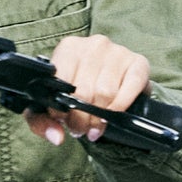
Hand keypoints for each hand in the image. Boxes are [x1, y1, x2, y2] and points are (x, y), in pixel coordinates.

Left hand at [29, 35, 149, 147]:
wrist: (112, 81)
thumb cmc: (80, 90)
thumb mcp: (54, 102)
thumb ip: (43, 121)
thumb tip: (56, 136)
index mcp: (69, 48)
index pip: (61, 81)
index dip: (61, 107)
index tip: (63, 120)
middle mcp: (94, 44)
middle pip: (84, 91)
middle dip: (81, 118)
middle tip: (80, 130)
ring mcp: (117, 52)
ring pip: (105, 93)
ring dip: (99, 118)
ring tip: (94, 127)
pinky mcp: (138, 62)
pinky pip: (129, 89)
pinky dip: (120, 107)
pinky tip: (113, 116)